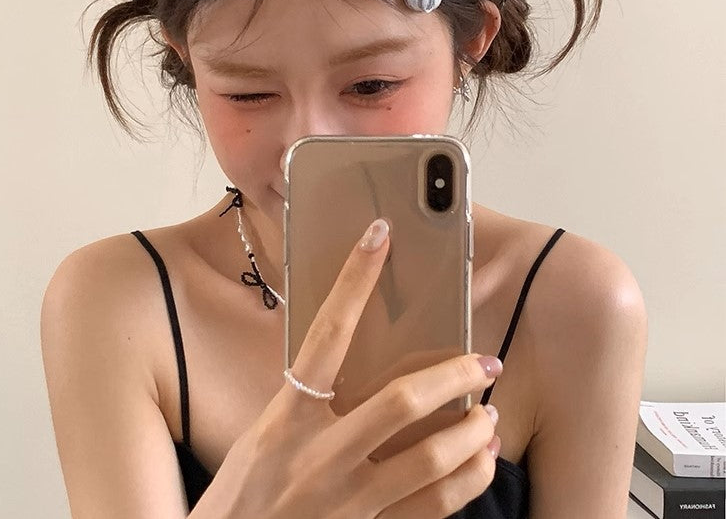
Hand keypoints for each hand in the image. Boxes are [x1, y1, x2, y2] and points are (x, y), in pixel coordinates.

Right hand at [214, 218, 501, 518]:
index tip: (379, 237)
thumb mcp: (266, 433)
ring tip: (487, 412)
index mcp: (286, 418)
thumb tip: (349, 353)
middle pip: (400, 402)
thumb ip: (306, 399)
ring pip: (429, 458)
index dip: (354, 280)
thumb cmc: (243, 490)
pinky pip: (434, 508)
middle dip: (452, 374)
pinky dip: (468, 480)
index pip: (327, 334)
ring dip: (470, 431)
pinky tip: (480, 461)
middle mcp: (319, 455)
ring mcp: (347, 500)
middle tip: (485, 360)